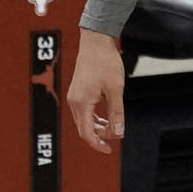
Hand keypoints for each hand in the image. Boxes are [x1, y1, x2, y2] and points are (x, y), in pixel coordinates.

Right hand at [66, 29, 126, 153]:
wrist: (96, 41)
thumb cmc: (106, 62)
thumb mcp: (116, 88)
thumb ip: (116, 112)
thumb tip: (118, 133)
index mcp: (82, 103)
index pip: (86, 133)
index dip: (98, 144)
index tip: (109, 150)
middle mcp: (74, 101)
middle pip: (84, 128)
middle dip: (99, 136)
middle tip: (115, 137)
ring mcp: (74, 96)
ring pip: (83, 120)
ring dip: (97, 127)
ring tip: (113, 126)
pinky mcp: (77, 91)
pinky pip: (83, 111)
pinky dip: (94, 117)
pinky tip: (106, 115)